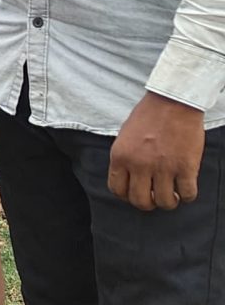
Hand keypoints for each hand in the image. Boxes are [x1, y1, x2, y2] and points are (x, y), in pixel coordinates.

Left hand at [108, 91, 204, 211]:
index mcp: (120, 156)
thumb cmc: (149, 114)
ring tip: (173, 194)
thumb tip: (127, 179)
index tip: (137, 193)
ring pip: (165, 202)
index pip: (117, 190)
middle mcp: (139, 165)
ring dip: (169, 202)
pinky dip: (188, 195)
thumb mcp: (125, 135)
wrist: (174, 100)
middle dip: (148, 203)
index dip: (127, 196)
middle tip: (155, 197)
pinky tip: (186, 188)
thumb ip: (124, 157)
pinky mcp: (186, 167)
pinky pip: (188, 193)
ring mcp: (164, 167)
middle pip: (140, 201)